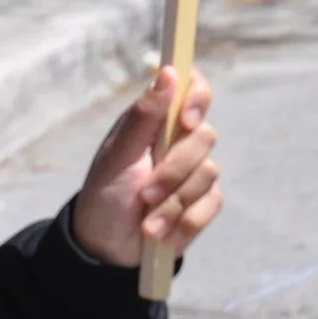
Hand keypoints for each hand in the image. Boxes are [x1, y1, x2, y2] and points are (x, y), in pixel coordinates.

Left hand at [69, 66, 220, 269]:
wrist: (108, 245)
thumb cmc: (105, 193)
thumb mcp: (117, 156)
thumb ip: (142, 116)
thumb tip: (167, 73)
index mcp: (156, 121)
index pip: (193, 89)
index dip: (197, 98)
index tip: (185, 121)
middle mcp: (179, 140)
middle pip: (204, 136)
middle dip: (173, 171)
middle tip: (144, 193)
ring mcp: (195, 170)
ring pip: (208, 173)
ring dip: (173, 203)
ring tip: (146, 222)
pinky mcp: (204, 201)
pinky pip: (211, 203)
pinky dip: (184, 221)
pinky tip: (160, 232)